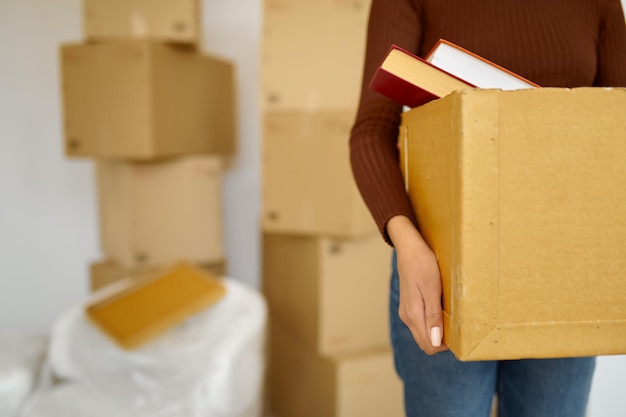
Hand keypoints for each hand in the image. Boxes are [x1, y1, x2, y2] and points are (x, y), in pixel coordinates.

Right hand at [387, 215, 447, 354]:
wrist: (409, 248)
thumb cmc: (422, 264)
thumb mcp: (432, 288)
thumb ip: (433, 316)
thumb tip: (436, 341)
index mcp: (413, 314)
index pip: (429, 345)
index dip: (445, 345)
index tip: (459, 333)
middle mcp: (407, 317)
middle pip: (426, 343)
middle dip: (442, 341)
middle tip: (458, 326)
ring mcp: (406, 312)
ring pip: (423, 334)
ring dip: (437, 332)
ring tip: (451, 316)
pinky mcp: (409, 306)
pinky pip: (421, 324)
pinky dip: (432, 323)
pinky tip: (441, 310)